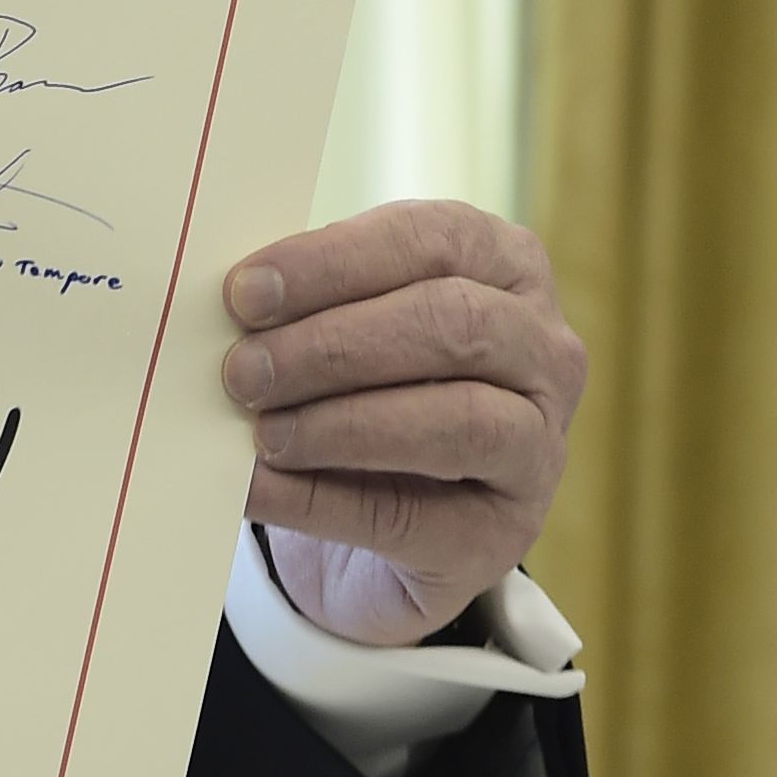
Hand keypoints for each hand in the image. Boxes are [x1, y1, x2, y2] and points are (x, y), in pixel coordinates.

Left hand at [221, 200, 585, 648]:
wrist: (374, 536)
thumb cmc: (359, 396)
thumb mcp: (343, 332)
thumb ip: (304, 309)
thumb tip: (230, 305)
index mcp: (506, 267)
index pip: (432, 240)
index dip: (334, 262)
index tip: (245, 292)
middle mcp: (546, 351)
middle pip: (452, 323)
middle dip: (334, 344)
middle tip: (243, 369)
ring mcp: (539, 448)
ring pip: (459, 418)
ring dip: (343, 423)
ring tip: (262, 434)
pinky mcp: (503, 536)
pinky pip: (413, 515)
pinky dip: (321, 501)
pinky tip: (258, 490)